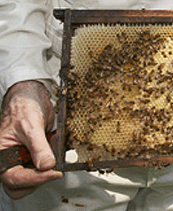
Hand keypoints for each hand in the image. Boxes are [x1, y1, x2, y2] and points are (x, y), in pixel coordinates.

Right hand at [0, 81, 61, 198]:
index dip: (34, 178)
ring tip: (53, 155)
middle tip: (54, 169)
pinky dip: (51, 165)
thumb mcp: (31, 126)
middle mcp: (9, 161)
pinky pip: (42, 169)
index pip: (13, 178)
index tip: (53, 172)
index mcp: (1, 156)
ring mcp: (21, 161)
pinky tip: (55, 151)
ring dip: (45, 173)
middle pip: (19, 187)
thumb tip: (47, 165)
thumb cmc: (23, 108)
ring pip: (31, 181)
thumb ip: (39, 147)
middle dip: (37, 181)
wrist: (31, 98)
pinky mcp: (33, 158)